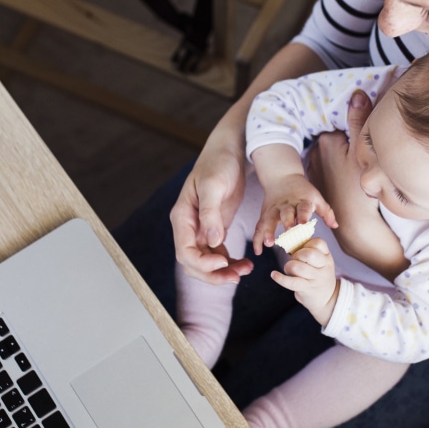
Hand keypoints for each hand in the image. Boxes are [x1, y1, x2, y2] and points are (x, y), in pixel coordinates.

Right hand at [170, 143, 253, 284]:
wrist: (229, 151)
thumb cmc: (219, 163)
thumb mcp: (214, 185)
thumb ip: (210, 213)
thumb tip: (211, 241)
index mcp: (182, 217)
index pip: (185, 252)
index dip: (202, 264)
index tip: (224, 263)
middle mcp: (188, 226)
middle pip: (193, 263)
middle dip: (213, 274)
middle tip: (237, 276)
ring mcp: (200, 229)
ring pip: (206, 262)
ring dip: (223, 271)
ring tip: (246, 270)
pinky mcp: (214, 228)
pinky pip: (217, 254)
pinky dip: (229, 262)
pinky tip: (245, 263)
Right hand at [250, 144, 338, 253]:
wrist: (282, 177)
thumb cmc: (302, 191)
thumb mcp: (315, 197)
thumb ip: (326, 211)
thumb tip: (335, 226)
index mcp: (301, 201)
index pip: (303, 207)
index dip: (304, 215)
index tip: (304, 223)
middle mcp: (287, 205)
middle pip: (286, 213)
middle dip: (287, 222)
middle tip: (288, 232)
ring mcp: (274, 209)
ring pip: (269, 219)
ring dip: (268, 231)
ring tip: (269, 243)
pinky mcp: (265, 214)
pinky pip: (260, 226)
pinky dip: (257, 239)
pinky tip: (258, 251)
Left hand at [271, 238, 338, 325]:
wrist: (327, 299)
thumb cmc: (319, 275)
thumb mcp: (321, 262)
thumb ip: (310, 251)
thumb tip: (289, 242)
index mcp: (327, 257)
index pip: (318, 243)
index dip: (306, 244)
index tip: (303, 250)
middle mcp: (324, 267)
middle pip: (308, 254)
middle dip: (296, 255)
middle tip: (295, 260)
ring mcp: (316, 279)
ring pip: (297, 267)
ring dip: (289, 266)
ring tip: (289, 270)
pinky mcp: (307, 289)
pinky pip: (291, 282)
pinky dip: (280, 278)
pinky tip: (274, 274)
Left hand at [307, 90, 378, 246]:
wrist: (353, 222)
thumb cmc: (361, 188)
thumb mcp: (364, 151)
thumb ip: (359, 120)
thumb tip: (357, 94)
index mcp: (327, 140)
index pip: (342, 123)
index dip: (356, 128)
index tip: (365, 137)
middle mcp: (316, 152)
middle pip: (336, 136)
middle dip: (347, 140)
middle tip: (361, 155)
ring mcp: (315, 167)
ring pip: (332, 152)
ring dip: (341, 154)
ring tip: (354, 168)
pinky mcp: (317, 182)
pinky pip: (328, 167)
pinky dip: (336, 168)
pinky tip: (346, 177)